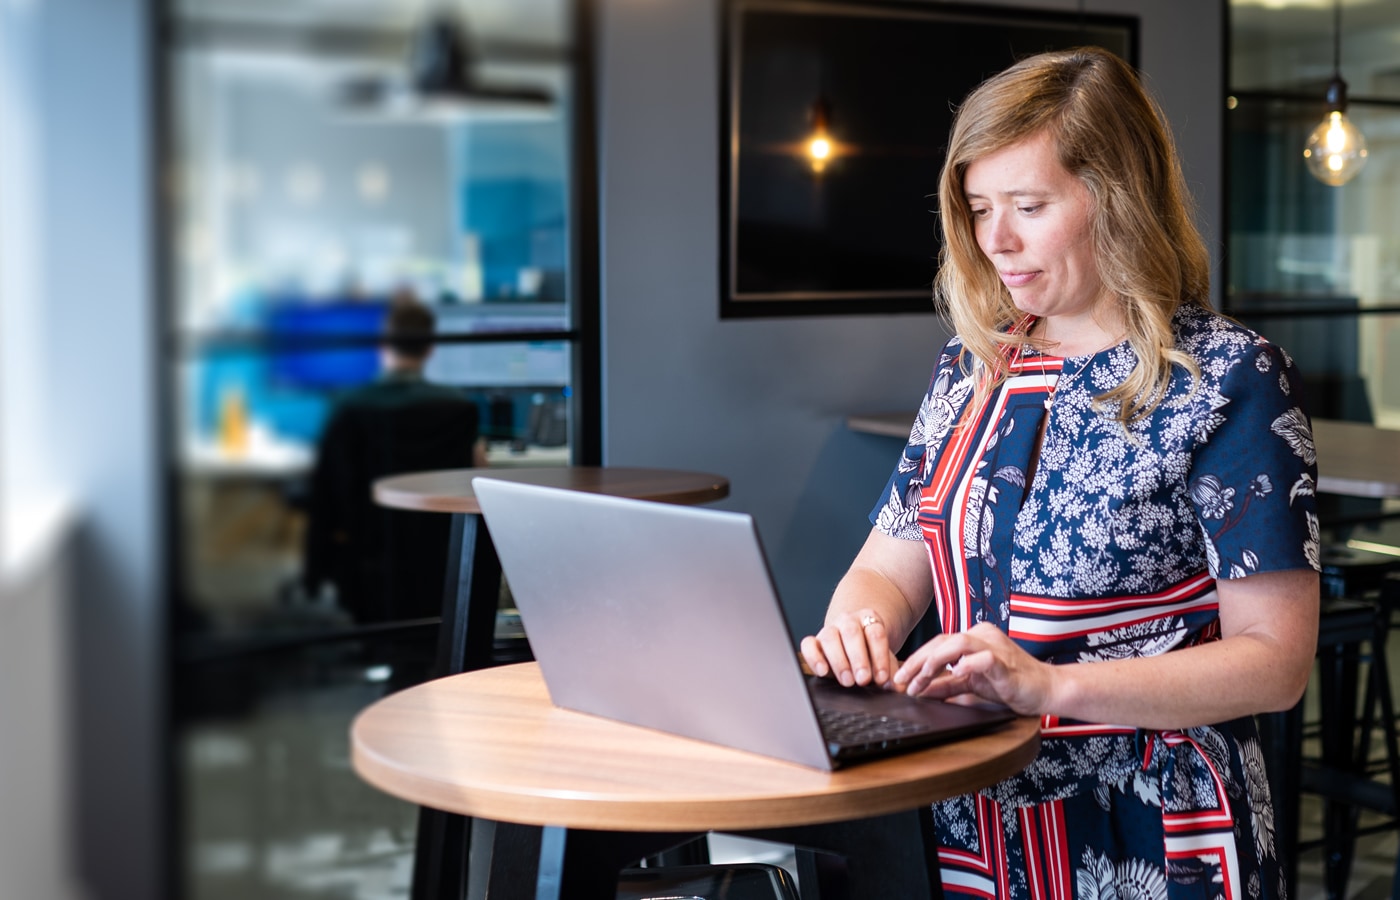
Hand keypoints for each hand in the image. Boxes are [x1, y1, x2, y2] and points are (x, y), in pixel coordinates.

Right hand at [800, 609, 900, 687]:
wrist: (853, 648)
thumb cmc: (871, 656)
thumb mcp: (884, 662)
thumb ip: (892, 673)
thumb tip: (898, 687)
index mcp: (869, 620)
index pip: (875, 633)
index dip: (880, 656)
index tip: (882, 678)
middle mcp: (848, 621)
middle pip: (852, 633)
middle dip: (859, 658)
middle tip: (863, 680)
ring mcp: (829, 630)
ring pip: (830, 637)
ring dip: (839, 661)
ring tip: (848, 681)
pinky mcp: (814, 642)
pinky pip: (808, 644)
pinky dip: (813, 658)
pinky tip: (823, 672)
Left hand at [892, 621, 1054, 715]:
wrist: (1046, 689)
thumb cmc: (1011, 684)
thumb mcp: (971, 685)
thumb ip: (946, 685)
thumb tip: (919, 690)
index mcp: (973, 638)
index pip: (936, 644)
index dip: (915, 661)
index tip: (899, 680)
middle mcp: (982, 636)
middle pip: (941, 641)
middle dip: (917, 662)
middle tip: (901, 682)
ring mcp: (995, 646)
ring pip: (957, 643)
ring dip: (934, 661)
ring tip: (921, 679)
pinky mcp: (1006, 663)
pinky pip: (984, 658)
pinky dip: (967, 665)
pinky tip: (956, 673)